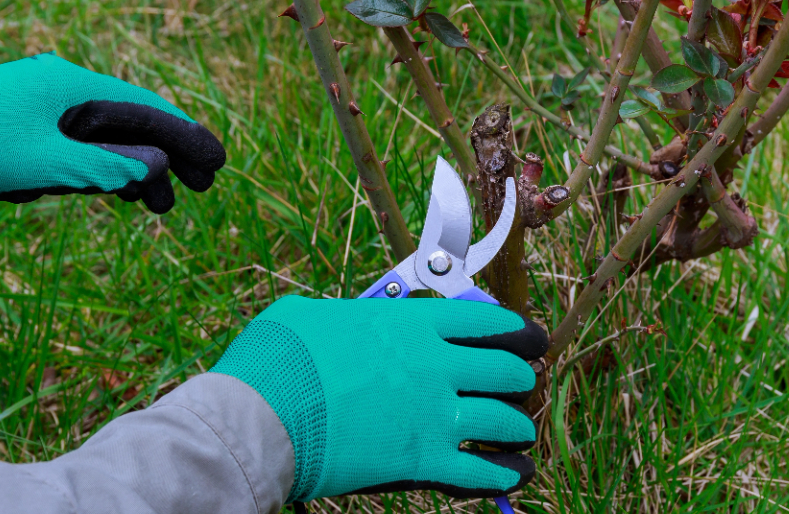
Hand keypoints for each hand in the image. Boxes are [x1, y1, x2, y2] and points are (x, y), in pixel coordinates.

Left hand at [0, 53, 224, 213]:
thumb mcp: (48, 163)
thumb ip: (107, 165)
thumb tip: (160, 166)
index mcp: (74, 86)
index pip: (147, 109)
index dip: (187, 136)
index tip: (218, 162)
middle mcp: (67, 90)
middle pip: (134, 123)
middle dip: (170, 156)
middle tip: (204, 185)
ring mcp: (50, 107)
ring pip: (110, 137)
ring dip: (138, 169)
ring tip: (160, 206)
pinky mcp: (35, 125)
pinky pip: (85, 144)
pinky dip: (108, 167)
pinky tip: (124, 190)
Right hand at [211, 295, 547, 502]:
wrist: (259, 417)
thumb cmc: (277, 360)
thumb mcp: (315, 315)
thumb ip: (354, 317)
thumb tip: (356, 321)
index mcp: (414, 324)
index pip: (489, 322)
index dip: (519, 331)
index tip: (530, 339)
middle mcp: (435, 366)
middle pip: (507, 370)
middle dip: (520, 378)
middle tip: (520, 384)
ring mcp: (433, 416)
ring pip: (504, 420)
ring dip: (517, 425)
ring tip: (517, 430)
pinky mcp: (422, 462)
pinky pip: (482, 472)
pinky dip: (505, 473)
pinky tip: (516, 472)